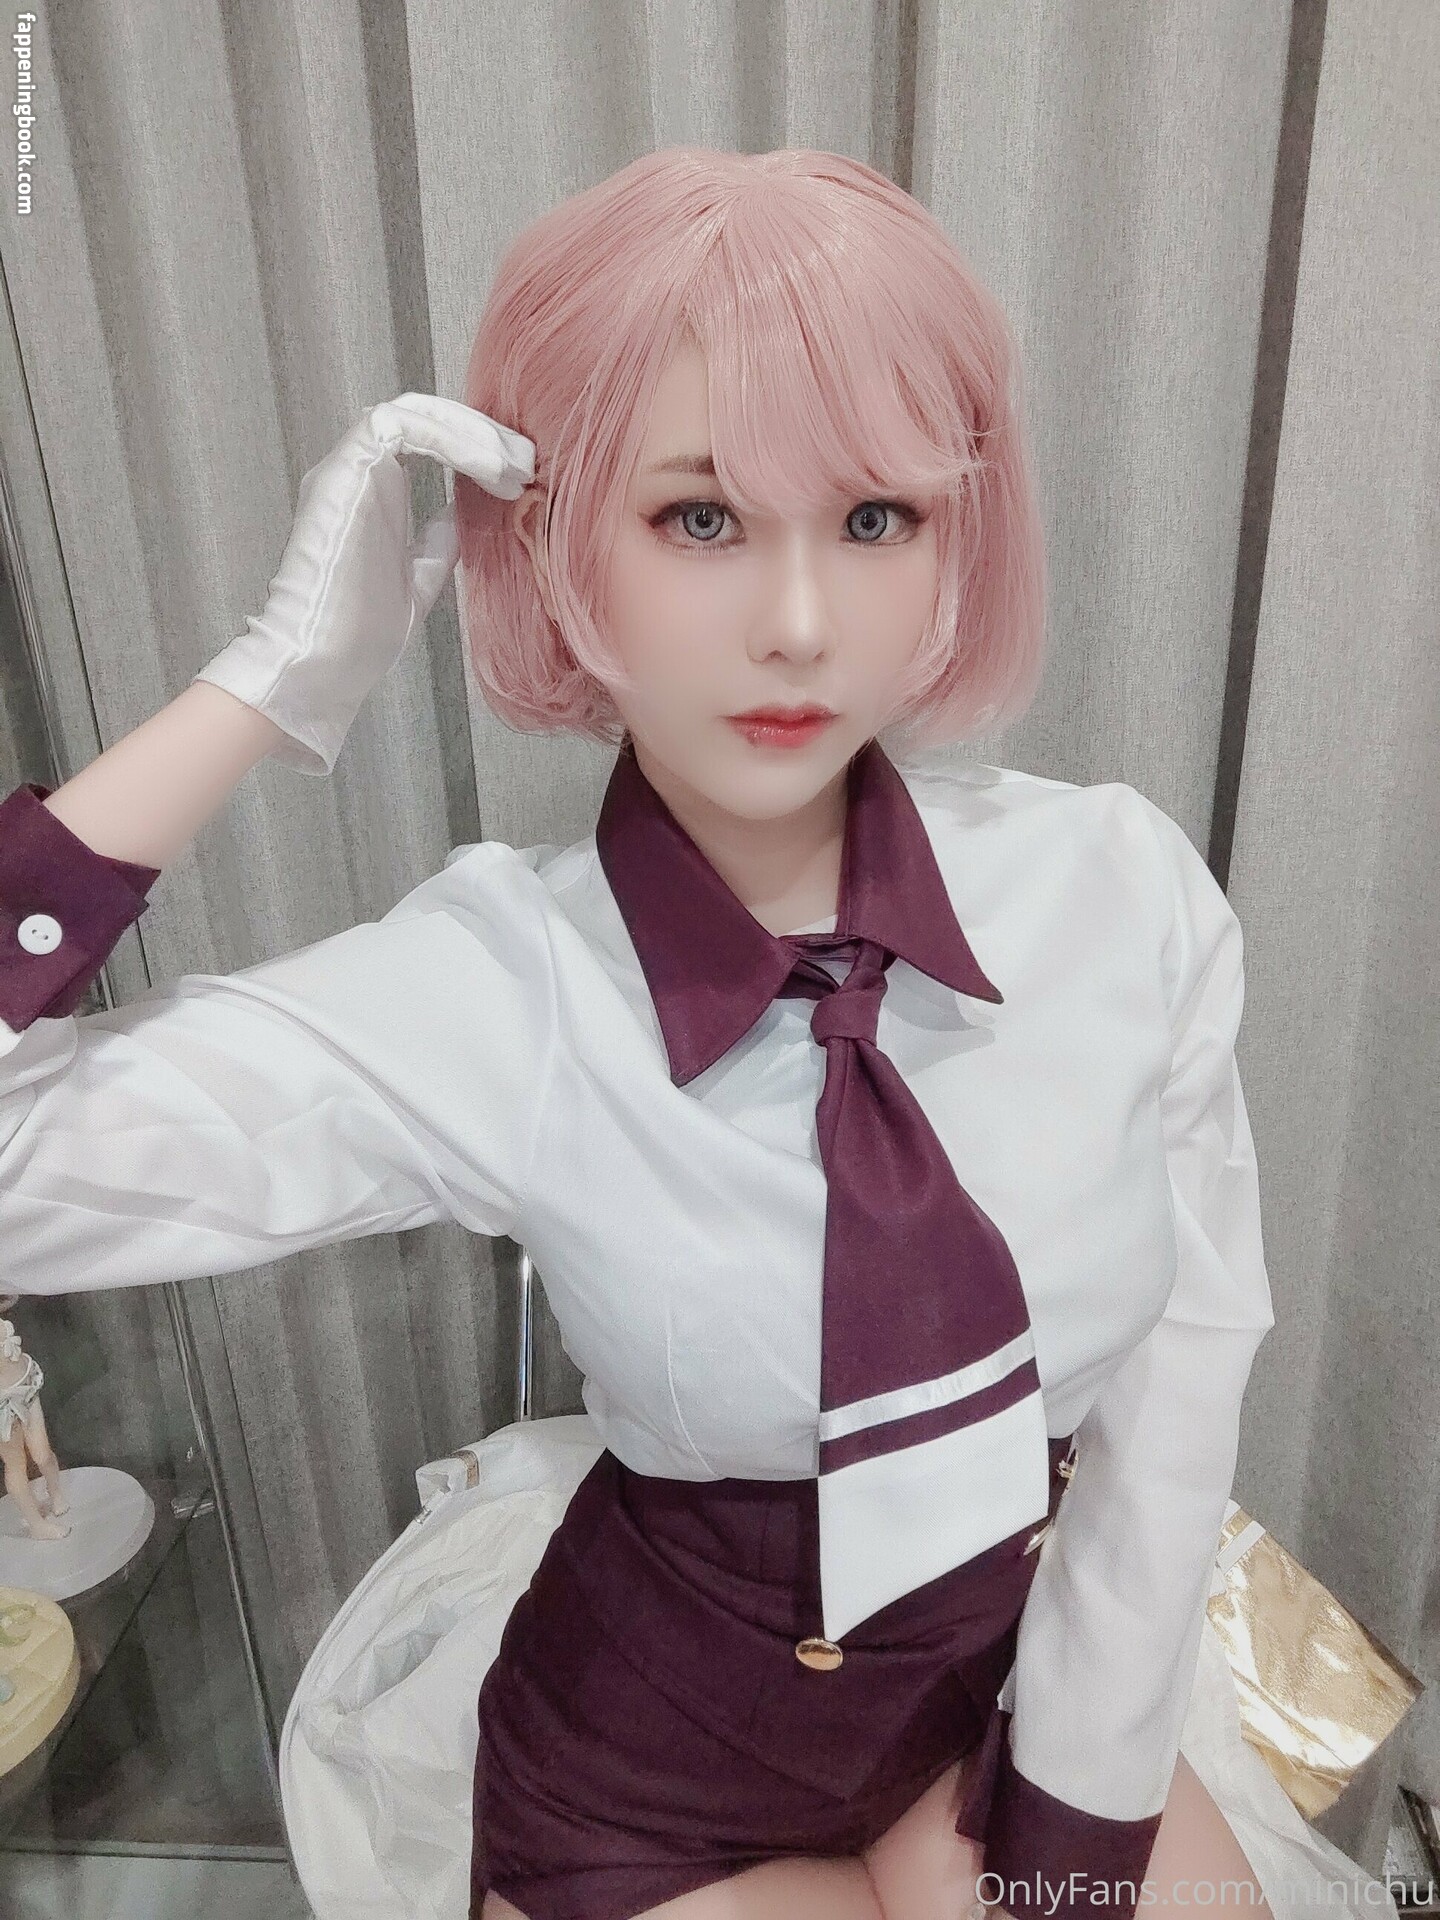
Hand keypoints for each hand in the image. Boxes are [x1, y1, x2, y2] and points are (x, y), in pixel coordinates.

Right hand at [195, 393, 533, 775]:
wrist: (324, 660)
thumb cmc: (359, 633)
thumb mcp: (418, 580)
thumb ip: (438, 543)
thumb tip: (463, 512)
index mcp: (374, 490)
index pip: (428, 439)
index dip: (476, 445)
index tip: (520, 476)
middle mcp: (358, 470)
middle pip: (426, 417)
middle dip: (482, 432)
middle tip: (527, 461)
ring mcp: (348, 467)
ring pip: (415, 412)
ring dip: (472, 433)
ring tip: (514, 467)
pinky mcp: (345, 469)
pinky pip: (401, 426)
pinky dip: (451, 439)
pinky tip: (488, 468)